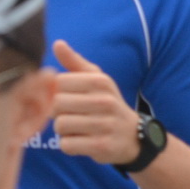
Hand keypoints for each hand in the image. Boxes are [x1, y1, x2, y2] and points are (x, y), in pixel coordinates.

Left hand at [51, 40, 141, 164]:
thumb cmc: (106, 104)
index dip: (57, 92)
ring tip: (77, 128)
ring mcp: (105, 124)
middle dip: (58, 112)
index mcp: (101, 81)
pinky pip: (67, 145)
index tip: (68, 97)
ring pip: (60, 126)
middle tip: (71, 115)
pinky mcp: (101, 146)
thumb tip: (57, 43)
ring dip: (63, 130)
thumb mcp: (96, 80)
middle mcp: (105, 101)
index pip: (58, 82)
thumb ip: (74, 62)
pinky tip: (82, 141)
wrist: (133, 136)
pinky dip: (69, 145)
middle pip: (56, 105)